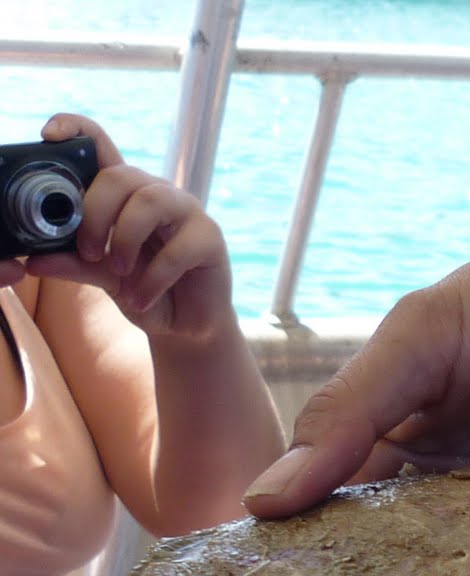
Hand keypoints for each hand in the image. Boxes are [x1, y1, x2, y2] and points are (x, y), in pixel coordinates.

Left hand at [23, 113, 234, 340]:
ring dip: (125, 240)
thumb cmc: (144, 289)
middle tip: (88, 250)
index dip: (75, 129)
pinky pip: (177, 250)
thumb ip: (73, 263)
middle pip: (120, 175)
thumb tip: (34, 260)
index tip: (49, 136)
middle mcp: (156, 193)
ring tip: (118, 272)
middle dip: (95, 213)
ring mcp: (187, 212)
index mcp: (124, 192)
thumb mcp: (102, 276)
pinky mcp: (210, 238)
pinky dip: (151, 280)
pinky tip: (140, 299)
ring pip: (150, 202)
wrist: (186, 326)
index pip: (100, 144)